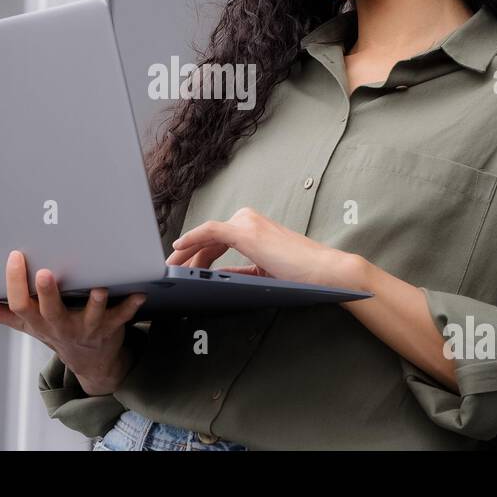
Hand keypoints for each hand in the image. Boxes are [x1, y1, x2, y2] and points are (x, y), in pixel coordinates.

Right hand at [0, 250, 146, 393]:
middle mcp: (61, 325)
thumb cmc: (55, 331)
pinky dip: (130, 306)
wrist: (91, 361)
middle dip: (48, 293)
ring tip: (98, 286)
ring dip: (95, 301)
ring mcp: (87, 327)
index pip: (21, 305)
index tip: (14, 257)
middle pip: (52, 310)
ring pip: (90, 314)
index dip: (16, 283)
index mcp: (38, 321)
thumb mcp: (25, 324)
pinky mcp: (111, 326)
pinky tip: (138, 293)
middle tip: (45, 273)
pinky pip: (122, 317)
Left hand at [167, 206, 361, 287]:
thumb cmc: (301, 273)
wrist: (323, 270)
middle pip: (208, 238)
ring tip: (173, 266)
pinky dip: (192, 238)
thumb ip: (241, 270)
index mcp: (254, 228)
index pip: (217, 240)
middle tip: (173, 270)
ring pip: (205, 235)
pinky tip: (179, 247)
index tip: (184, 267)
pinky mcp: (245, 231)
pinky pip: (210, 231)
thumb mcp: (263, 271)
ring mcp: (247, 223)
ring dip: (187, 251)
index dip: (198, 254)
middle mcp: (248, 220)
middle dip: (189, 255)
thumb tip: (218, 276)